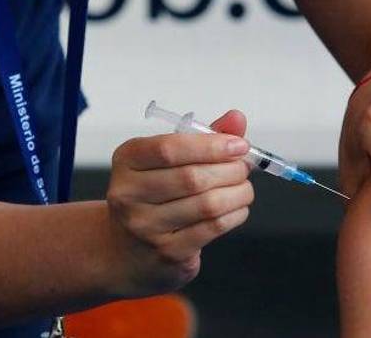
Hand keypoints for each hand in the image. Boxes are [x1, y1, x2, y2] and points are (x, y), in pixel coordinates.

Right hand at [105, 110, 253, 295]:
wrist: (126, 250)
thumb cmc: (154, 195)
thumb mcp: (168, 161)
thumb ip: (203, 138)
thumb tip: (236, 118)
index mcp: (127, 161)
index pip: (169, 148)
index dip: (210, 145)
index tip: (238, 145)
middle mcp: (129, 194)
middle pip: (193, 177)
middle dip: (231, 170)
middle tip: (244, 167)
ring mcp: (145, 227)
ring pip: (207, 204)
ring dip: (238, 192)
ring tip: (244, 187)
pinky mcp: (167, 252)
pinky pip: (212, 228)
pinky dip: (235, 214)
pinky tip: (237, 207)